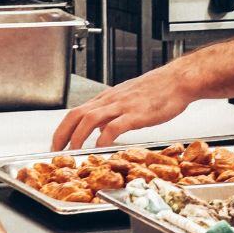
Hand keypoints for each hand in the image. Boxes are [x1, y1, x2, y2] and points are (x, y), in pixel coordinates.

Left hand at [52, 66, 194, 149]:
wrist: (178, 80)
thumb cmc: (158, 90)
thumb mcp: (128, 99)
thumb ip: (112, 113)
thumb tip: (100, 129)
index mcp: (107, 98)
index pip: (75, 112)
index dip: (62, 129)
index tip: (57, 143)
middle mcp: (110, 100)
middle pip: (76, 115)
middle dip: (62, 134)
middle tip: (55, 151)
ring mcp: (122, 106)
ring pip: (90, 119)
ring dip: (78, 137)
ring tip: (74, 152)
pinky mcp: (136, 114)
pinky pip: (114, 126)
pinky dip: (104, 138)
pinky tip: (101, 147)